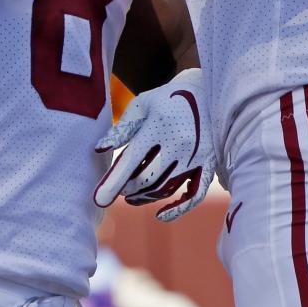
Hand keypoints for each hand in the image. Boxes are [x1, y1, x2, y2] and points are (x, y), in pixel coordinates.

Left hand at [94, 68, 216, 221]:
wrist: (207, 91)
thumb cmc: (166, 99)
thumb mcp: (141, 105)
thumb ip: (122, 129)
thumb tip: (99, 149)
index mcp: (159, 125)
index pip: (131, 160)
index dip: (113, 182)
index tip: (99, 200)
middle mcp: (180, 143)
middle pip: (148, 179)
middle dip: (128, 189)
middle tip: (118, 190)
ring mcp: (196, 156)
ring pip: (166, 189)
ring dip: (145, 198)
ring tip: (131, 197)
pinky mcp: (209, 164)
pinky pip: (194, 195)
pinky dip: (178, 209)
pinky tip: (160, 215)